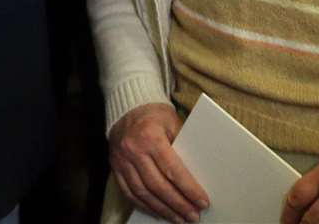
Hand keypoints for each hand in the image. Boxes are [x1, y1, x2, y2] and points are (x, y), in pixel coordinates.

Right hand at [108, 102, 208, 222]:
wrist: (128, 107)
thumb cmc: (156, 115)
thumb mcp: (174, 123)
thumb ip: (183, 147)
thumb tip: (199, 177)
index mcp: (150, 137)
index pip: (172, 170)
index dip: (188, 189)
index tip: (203, 202)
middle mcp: (133, 150)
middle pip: (158, 185)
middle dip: (178, 204)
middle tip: (193, 216)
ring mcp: (121, 160)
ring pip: (142, 193)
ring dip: (162, 210)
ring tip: (178, 219)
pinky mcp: (115, 167)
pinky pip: (129, 193)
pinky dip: (144, 206)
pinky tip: (158, 213)